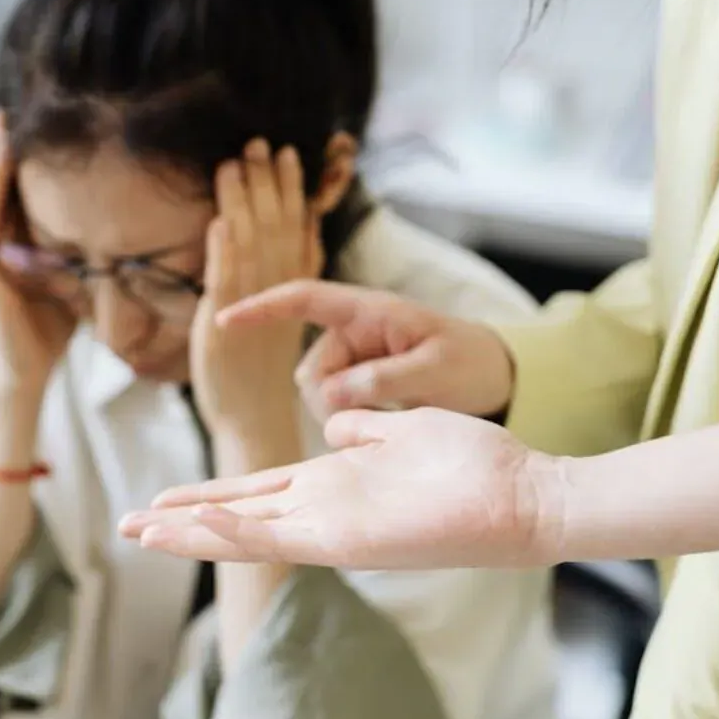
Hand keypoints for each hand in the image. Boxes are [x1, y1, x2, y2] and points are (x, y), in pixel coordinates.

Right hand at [0, 114, 75, 399]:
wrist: (23, 370)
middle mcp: (3, 242)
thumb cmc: (47, 328)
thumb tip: (128, 235)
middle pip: (3, 185)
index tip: (43, 115)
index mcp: (24, 240)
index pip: (26, 187)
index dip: (31, 154)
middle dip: (6, 148)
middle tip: (10, 107)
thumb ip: (85, 254)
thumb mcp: (74, 280)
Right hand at [118, 407, 566, 569]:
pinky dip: (238, 532)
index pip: (253, 493)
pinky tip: (199, 525)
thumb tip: (333, 424)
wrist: (525, 497)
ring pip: (247, 534)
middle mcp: (324, 512)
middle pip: (236, 518)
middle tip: (127, 527)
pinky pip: (284, 536)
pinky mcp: (350, 540)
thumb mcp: (404, 431)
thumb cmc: (474, 464)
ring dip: (193, 533)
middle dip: (181, 524)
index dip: (205, 498)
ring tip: (143, 531)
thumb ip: (364, 431)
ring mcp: (333, 529)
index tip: (159, 500)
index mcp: (333, 485)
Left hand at [190, 140, 320, 438]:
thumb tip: (283, 237)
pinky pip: (227, 285)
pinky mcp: (224, 328)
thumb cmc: (261, 373)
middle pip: (275, 229)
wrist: (252, 420)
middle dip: (266, 185)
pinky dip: (224, 253)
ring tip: (234, 165)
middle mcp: (278, 294)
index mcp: (294, 289)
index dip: (293, 192)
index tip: (291, 154)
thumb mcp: (279, 316)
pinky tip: (220, 222)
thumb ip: (283, 276)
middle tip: (258, 143)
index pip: (296, 229)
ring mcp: (251, 310)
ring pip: (251, 247)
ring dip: (242, 205)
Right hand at [219, 279, 515, 418]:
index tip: (224, 320)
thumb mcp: (435, 370)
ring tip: (392, 414)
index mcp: (369, 311)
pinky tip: (385, 418)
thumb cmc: (470, 363)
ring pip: (317, 394)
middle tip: (374, 416)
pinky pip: (332, 405)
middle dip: (329, 399)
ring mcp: (353, 358)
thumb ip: (383, 379)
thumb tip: (329, 395)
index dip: (262, 308)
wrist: (495, 378)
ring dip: (341, 412)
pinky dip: (349, 418)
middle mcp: (353, 331)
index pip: (304, 299)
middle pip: (309, 369)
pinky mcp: (357, 383)